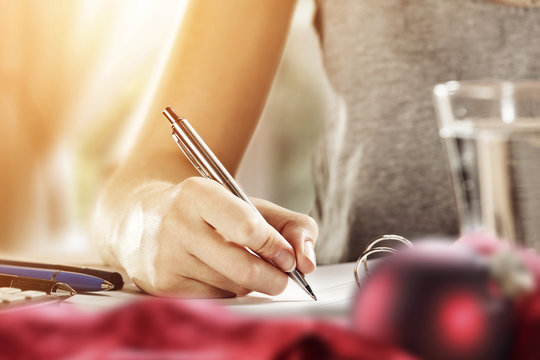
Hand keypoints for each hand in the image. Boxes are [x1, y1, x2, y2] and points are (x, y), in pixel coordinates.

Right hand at [111, 177, 317, 297]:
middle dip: (273, 277)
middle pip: (243, 267)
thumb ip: (289, 224)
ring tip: (236, 262)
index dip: (276, 246)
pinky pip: (215, 299)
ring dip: (248, 282)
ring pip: (232, 286)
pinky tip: (215, 272)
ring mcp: (166, 258)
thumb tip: (307, 262)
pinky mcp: (163, 286)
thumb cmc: (205, 211)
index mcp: (199, 194)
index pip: (247, 227)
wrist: (141, 221)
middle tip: (282, 276)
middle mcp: (177, 224)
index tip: (288, 257)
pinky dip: (227, 290)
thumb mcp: (246, 203)